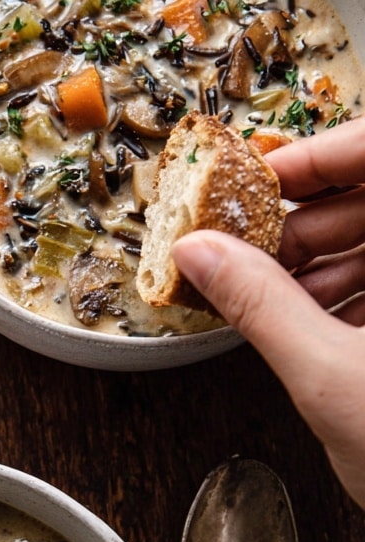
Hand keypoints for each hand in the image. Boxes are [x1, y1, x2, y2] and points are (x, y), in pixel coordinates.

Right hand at [171, 118, 364, 510]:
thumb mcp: (329, 376)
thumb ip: (260, 306)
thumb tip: (203, 254)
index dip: (318, 156)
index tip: (258, 178)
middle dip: (307, 219)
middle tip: (248, 247)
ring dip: (321, 261)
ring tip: (271, 293)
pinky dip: (346, 294)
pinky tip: (309, 322)